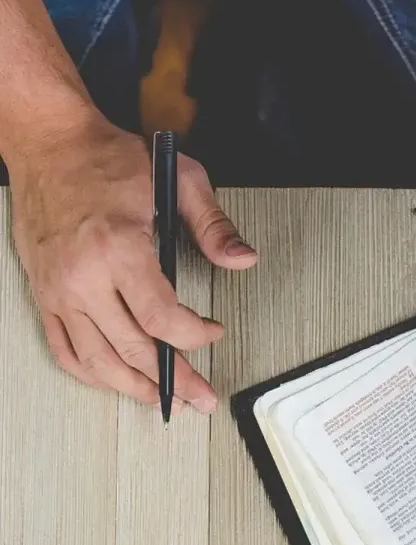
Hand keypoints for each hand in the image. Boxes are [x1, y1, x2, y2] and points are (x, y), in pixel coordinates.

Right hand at [9, 114, 255, 412]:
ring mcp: (60, 291)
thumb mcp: (177, 178)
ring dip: (134, 389)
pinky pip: (65, 351)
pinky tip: (117, 382)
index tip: (213, 333)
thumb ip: (213, 224)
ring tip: (164, 400)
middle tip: (200, 396)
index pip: (162, 318)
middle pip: (134, 350)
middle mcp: (84, 277)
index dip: (193, 337)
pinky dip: (93, 375)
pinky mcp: (44, 296)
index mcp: (119, 248)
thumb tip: (242, 259)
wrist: (50, 144)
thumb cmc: (107, 159)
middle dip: (175, 380)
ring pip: (98, 362)